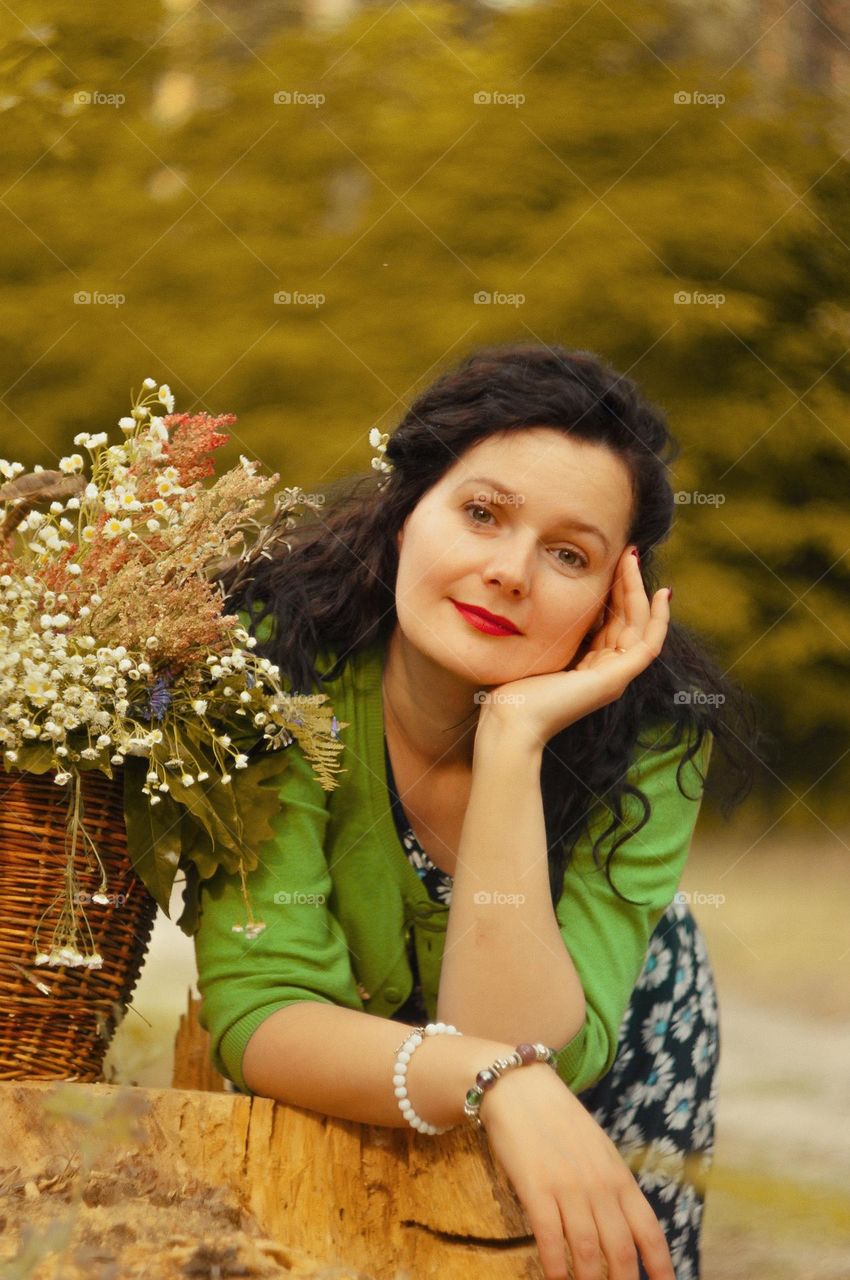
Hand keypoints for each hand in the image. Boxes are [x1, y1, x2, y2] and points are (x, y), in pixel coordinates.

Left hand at [476, 546, 670, 749]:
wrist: (511, 720)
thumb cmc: (512, 691)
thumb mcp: (536, 650)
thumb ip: (548, 631)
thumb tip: (536, 599)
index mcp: (589, 669)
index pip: (613, 624)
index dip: (618, 594)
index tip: (617, 564)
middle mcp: (607, 673)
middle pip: (629, 621)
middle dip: (629, 584)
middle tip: (629, 552)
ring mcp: (615, 677)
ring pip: (640, 626)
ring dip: (639, 590)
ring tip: (633, 559)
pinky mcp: (616, 679)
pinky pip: (650, 644)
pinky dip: (658, 620)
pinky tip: (660, 593)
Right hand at [479, 1064, 674, 1279]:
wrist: (520, 1088)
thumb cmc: (560, 1120)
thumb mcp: (598, 1149)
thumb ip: (612, 1186)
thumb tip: (626, 1227)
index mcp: (619, 1176)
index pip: (649, 1230)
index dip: (660, 1267)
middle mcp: (599, 1185)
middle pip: (620, 1249)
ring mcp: (567, 1186)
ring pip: (587, 1250)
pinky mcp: (535, 1187)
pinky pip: (550, 1236)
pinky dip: (556, 1265)